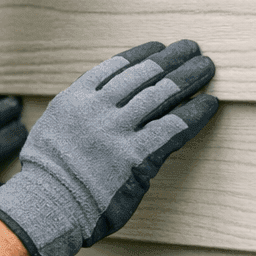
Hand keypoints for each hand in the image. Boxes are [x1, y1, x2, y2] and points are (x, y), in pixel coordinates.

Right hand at [0, 41, 217, 255]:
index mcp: (74, 100)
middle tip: (191, 48)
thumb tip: (99, 103)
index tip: (159, 46)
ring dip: (188, 77)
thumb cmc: (47, 179)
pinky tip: (208, 103)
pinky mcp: (136, 156)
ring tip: (206, 66)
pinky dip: (194, 113)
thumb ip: (77, 114)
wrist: (47, 209)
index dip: (142, 55)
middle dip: (171, 59)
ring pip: (160, 94)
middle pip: (142, 75)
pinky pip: (173, 127)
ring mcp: (116, 131)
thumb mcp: (51, 130)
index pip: (114, 67)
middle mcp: (96, 109)